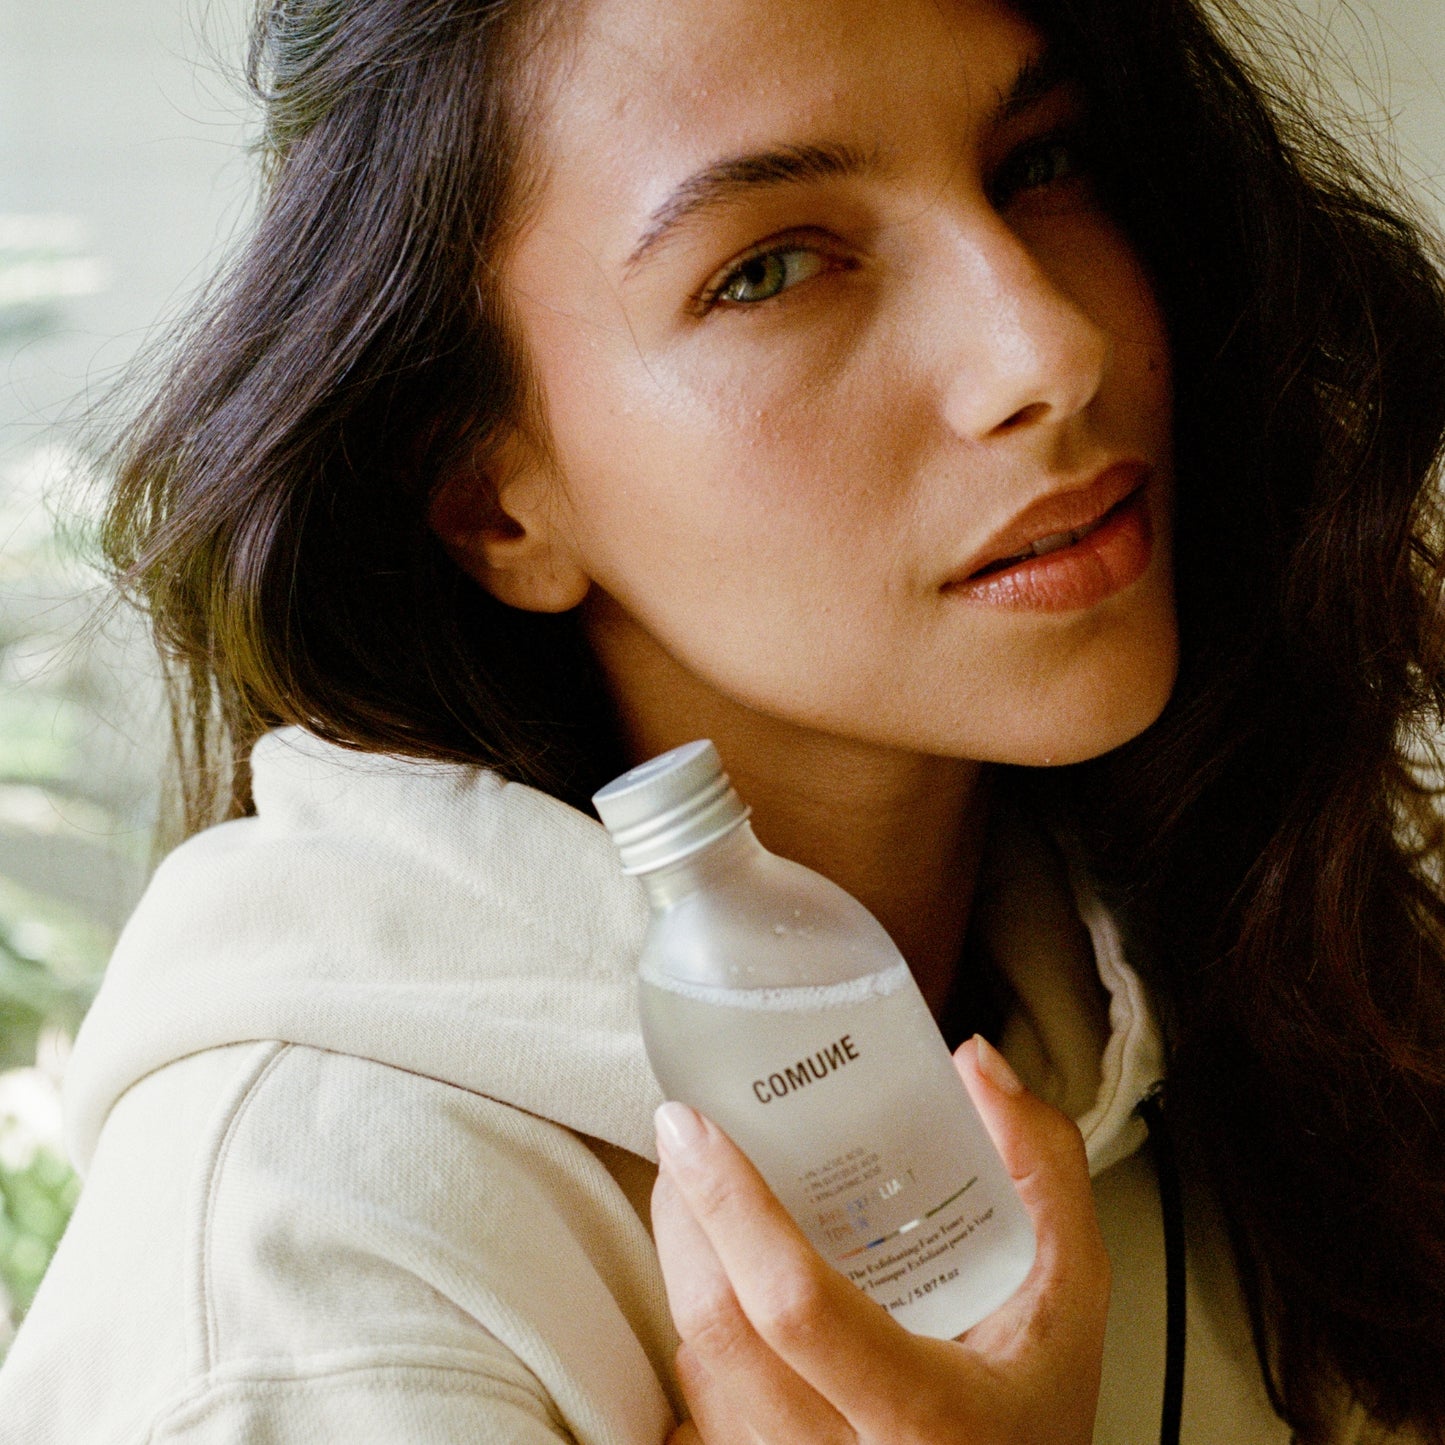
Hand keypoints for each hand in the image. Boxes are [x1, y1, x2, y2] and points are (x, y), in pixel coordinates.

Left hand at [650, 1035, 1109, 1444]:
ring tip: (699, 1195)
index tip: (690, 1127)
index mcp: (925, 1412)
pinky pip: (706, 1405)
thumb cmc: (1042, 1405)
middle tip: (688, 1142)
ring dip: (685, 1266)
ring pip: (700, 1364)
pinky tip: (727, 1280)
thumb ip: (1043, 1169)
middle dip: (685, 1217)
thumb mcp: (1073, 1289)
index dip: (730, 1205)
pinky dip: (704, 1328)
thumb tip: (975, 1066)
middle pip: (722, 1329)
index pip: (795, 1303)